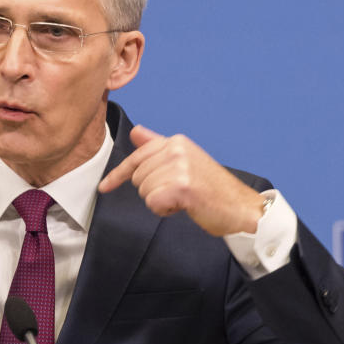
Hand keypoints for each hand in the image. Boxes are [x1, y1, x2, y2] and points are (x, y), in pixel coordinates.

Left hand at [98, 124, 262, 236]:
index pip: (136, 158)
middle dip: (152, 191)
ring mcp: (180, 167)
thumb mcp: (185, 161)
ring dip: (160, 202)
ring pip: (144, 192)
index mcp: (176, 141)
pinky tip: (183, 207)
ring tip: (183, 199)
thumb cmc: (212, 189)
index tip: (104, 187)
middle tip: (177, 193)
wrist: (240, 207)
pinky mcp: (181, 186)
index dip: (117, 175)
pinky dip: (164, 211)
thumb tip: (136, 132)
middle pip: (137, 178)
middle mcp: (177, 149)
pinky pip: (153, 203)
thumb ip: (158, 147)